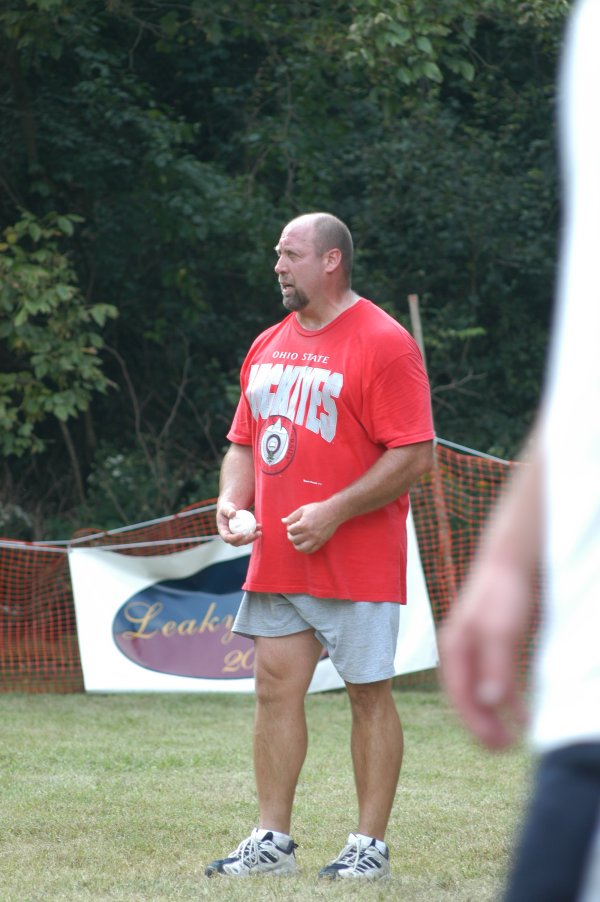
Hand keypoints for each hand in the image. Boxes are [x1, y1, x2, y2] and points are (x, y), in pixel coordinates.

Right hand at [216, 502, 260, 545]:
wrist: (230, 509)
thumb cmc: (226, 507)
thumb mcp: (225, 507)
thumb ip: (228, 510)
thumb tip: (233, 514)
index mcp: (223, 531)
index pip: (227, 538)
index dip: (234, 538)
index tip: (241, 534)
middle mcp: (229, 536)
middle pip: (237, 542)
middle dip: (245, 540)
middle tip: (252, 535)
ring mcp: (236, 536)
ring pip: (244, 541)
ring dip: (252, 538)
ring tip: (259, 532)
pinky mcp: (242, 534)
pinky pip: (249, 535)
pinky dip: (254, 532)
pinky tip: (259, 526)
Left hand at [282, 501, 338, 553]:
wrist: (333, 512)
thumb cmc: (317, 509)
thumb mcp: (303, 509)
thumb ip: (292, 516)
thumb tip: (283, 521)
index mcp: (303, 524)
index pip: (290, 530)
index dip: (289, 527)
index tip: (292, 525)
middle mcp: (309, 533)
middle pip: (294, 539)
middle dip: (291, 535)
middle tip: (293, 532)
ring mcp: (315, 539)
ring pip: (301, 548)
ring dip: (296, 545)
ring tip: (297, 540)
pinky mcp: (321, 542)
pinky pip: (310, 551)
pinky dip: (305, 550)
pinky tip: (304, 544)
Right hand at [439, 560, 530, 749]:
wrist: (512, 561)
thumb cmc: (503, 592)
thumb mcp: (500, 630)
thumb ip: (494, 666)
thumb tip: (488, 702)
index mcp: (454, 648)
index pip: (459, 696)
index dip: (475, 724)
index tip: (496, 745)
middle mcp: (461, 651)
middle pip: (466, 698)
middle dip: (483, 725)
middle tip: (505, 748)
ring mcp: (477, 649)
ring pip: (481, 692)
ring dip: (495, 716)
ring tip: (514, 737)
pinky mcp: (494, 646)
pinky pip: (496, 681)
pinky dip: (508, 700)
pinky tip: (522, 713)